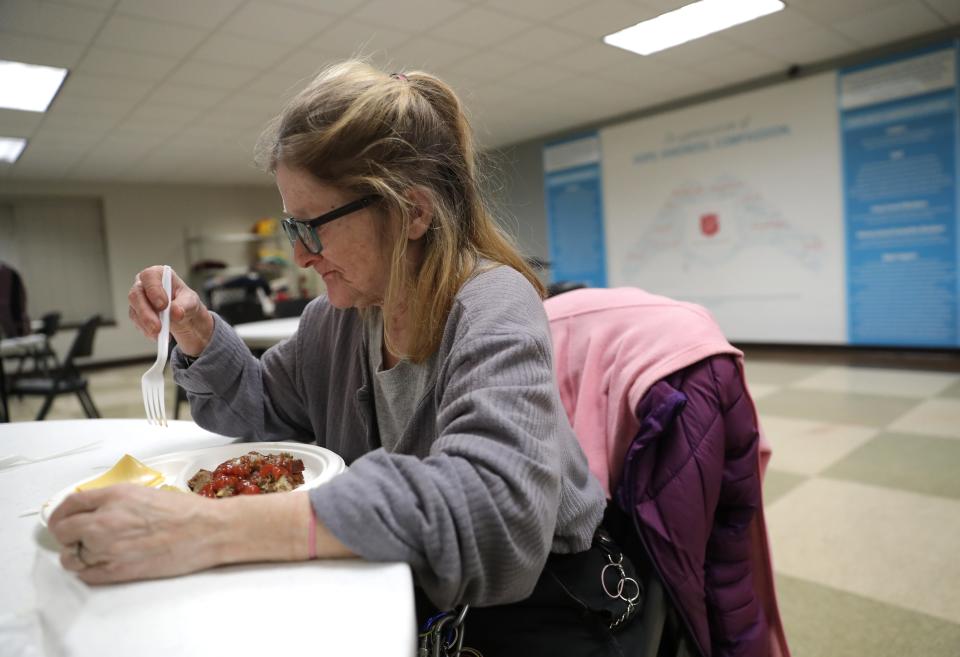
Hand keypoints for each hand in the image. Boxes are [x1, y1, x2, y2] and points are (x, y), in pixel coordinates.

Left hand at [48, 486, 354, 584]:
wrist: (208, 530)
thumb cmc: (186, 510)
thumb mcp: (145, 492)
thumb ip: (116, 500)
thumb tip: (95, 509)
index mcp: (115, 496)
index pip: (69, 504)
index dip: (63, 513)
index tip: (65, 518)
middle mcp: (106, 520)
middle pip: (62, 530)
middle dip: (66, 534)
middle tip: (76, 536)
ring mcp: (109, 547)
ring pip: (70, 556)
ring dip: (75, 554)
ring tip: (90, 553)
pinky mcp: (118, 570)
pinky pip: (85, 574)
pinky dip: (87, 571)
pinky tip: (101, 564)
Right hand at [128, 266, 213, 356]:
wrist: (186, 318)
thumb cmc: (187, 303)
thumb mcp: (191, 302)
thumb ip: (184, 305)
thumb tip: (175, 312)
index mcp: (159, 274)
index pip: (149, 276)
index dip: (154, 290)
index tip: (163, 305)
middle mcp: (144, 285)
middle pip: (136, 294)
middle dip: (146, 312)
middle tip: (157, 327)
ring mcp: (138, 299)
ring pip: (134, 310)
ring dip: (145, 324)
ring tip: (158, 334)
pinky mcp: (137, 314)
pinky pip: (137, 322)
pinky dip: (146, 330)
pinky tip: (157, 336)